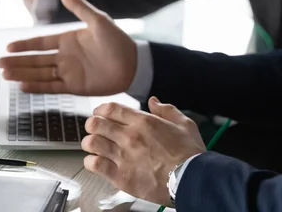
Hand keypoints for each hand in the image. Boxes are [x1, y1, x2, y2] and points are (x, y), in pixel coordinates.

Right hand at [0, 0, 137, 95]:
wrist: (133, 64)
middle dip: (17, 62)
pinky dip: (38, 87)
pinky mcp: (75, 86)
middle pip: (35, 60)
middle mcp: (65, 57)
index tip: (8, 46)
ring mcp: (69, 72)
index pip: (40, 43)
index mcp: (68, 40)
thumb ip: (79, 7)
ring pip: (40, 74)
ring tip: (4, 75)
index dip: (24, 45)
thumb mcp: (98, 20)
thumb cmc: (117, 40)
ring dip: (22, 74)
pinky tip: (23, 87)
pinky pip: (52, 87)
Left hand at [82, 97, 205, 205]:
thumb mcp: (184, 124)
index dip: (101, 109)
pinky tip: (96, 162)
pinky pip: (95, 165)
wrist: (191, 180)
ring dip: (89, 142)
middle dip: (92, 124)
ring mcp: (123, 156)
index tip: (100, 113)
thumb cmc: (190, 155)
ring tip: (93, 145)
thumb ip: (167, 110)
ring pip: (92, 143)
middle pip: (96, 123)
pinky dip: (91, 162)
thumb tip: (154, 101)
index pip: (110, 108)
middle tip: (95, 129)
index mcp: (143, 122)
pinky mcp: (121, 176)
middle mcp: (130, 137)